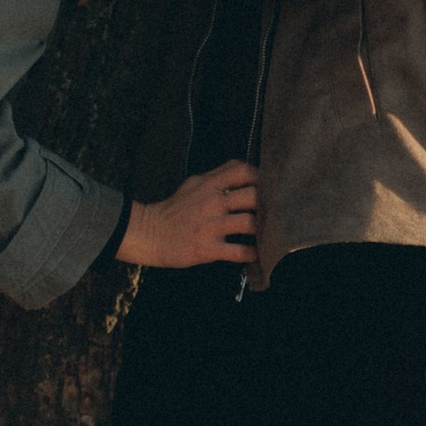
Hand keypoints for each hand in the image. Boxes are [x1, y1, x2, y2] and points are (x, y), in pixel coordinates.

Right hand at [118, 161, 258, 270]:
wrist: (151, 234)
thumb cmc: (174, 210)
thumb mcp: (193, 184)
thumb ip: (217, 177)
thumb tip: (241, 170)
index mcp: (209, 184)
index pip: (243, 171)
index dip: (260, 177)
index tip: (267, 187)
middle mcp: (213, 202)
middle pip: (253, 196)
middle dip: (268, 204)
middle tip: (274, 213)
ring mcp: (211, 226)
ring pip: (249, 223)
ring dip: (263, 230)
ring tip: (269, 234)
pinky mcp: (208, 248)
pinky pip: (238, 251)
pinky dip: (251, 254)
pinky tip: (256, 254)